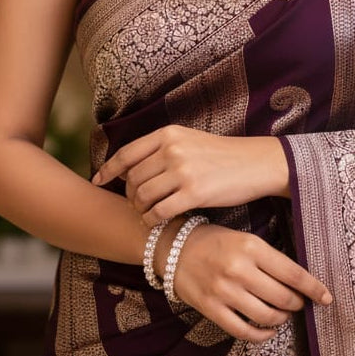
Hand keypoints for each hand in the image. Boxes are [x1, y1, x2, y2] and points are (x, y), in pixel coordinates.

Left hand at [92, 124, 289, 224]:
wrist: (256, 163)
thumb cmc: (222, 155)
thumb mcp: (189, 140)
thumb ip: (161, 149)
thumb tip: (130, 168)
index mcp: (168, 134)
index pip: (126, 153)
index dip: (108, 169)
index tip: (98, 180)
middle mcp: (172, 150)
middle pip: (132, 179)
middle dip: (129, 194)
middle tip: (137, 204)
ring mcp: (183, 171)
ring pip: (142, 196)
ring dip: (140, 209)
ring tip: (148, 213)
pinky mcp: (194, 193)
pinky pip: (159, 212)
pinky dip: (152, 220)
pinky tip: (158, 222)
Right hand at [159, 222, 331, 342]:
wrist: (174, 248)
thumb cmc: (215, 242)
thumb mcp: (244, 239)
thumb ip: (270, 258)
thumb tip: (300, 281)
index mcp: (251, 246)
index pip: (293, 273)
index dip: (315, 289)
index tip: (327, 297)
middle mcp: (239, 269)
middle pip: (284, 298)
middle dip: (297, 303)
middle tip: (298, 302)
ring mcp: (224, 291)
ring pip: (267, 316)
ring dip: (282, 318)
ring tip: (283, 313)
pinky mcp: (212, 309)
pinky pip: (244, 332)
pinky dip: (262, 335)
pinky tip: (268, 330)